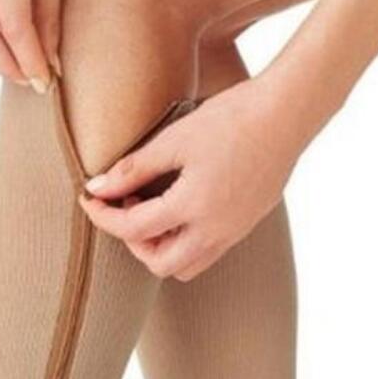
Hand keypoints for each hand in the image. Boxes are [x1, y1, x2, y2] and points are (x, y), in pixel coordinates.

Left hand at [79, 75, 302, 281]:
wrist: (288, 112)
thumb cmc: (231, 118)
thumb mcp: (174, 140)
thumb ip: (133, 168)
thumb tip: (96, 187)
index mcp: (194, 207)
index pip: (133, 230)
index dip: (102, 216)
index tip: (89, 198)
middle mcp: (216, 230)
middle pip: (160, 264)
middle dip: (132, 242)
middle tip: (124, 205)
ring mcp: (235, 231)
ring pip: (186, 265)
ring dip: (159, 247)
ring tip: (151, 207)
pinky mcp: (246, 224)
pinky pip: (208, 251)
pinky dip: (183, 242)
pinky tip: (178, 205)